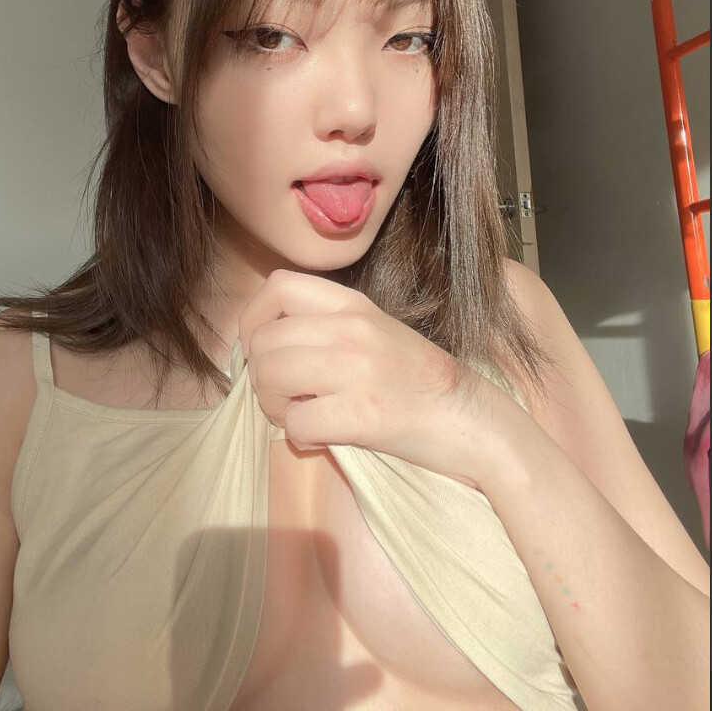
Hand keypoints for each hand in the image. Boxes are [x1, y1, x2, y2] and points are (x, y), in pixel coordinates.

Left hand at [238, 269, 519, 491]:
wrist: (470, 418)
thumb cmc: (414, 378)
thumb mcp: (372, 328)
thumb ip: (324, 324)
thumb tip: (262, 341)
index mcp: (352, 304)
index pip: (277, 286)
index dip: (253, 319)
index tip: (259, 349)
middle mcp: (351, 329)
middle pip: (264, 342)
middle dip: (261, 377)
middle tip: (284, 397)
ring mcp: (357, 371)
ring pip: (270, 378)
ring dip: (274, 407)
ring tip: (299, 416)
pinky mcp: (363, 416)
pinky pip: (296, 424)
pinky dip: (300, 437)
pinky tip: (320, 438)